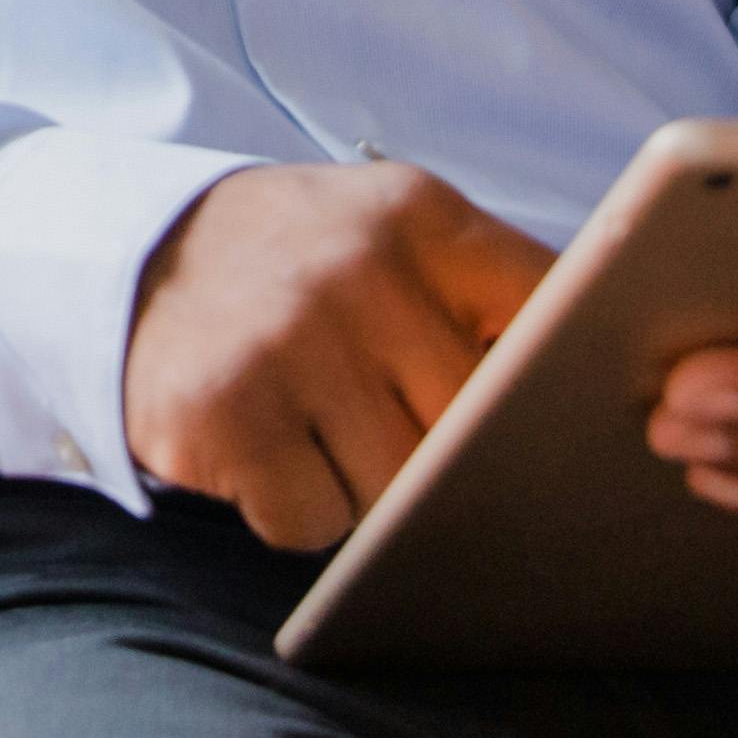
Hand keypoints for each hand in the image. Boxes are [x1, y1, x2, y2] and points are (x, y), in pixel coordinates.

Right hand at [122, 160, 555, 550]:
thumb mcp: (387, 237)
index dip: (567, 382)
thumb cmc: (296, 270)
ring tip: (330, 435)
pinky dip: (300, 512)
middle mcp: (356, 269)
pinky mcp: (223, 416)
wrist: (129, 263)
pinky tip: (273, 458)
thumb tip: (609, 391)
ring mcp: (286, 342)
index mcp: (419, 215)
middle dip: (462, 456)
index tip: (572, 422)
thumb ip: (482, 290)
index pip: (551, 310)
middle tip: (417, 438)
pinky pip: (316, 521)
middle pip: (479, 422)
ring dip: (376, 490)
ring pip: (401, 485)